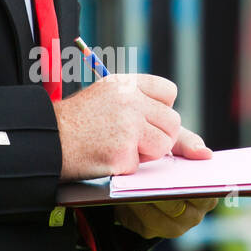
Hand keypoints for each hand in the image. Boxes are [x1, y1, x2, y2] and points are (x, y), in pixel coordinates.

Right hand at [55, 71, 184, 180]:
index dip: (157, 111)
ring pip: (163, 146)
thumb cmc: (78, 124)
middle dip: (156, 136)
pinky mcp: (122, 152)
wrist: (45, 139)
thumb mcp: (111, 104)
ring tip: (114, 144)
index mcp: (126, 82)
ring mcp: (127, 125)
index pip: (168, 92)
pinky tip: (103, 156)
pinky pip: (141, 166)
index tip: (138, 116)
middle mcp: (129, 99)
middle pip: (173, 123)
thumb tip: (205, 153)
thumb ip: (153, 115)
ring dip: (143, 153)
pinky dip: (124, 168)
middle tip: (125, 136)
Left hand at [114, 126, 217, 237]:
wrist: (139, 176)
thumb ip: (189, 144)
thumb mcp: (175, 144)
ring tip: (131, 184)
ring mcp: (172, 227)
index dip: (192, 186)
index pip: (205, 194)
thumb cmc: (165, 158)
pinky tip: (124, 195)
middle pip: (177, 207)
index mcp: (206, 195)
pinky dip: (132, 208)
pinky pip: (141, 223)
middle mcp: (194, 215)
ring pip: (157, 217)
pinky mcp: (150, 232)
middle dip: (161, 192)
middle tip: (148, 178)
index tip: (179, 174)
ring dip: (143, 200)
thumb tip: (205, 153)